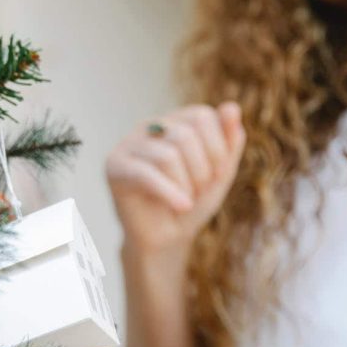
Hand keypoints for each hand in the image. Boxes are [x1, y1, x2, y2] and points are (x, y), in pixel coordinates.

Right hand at [105, 102, 245, 259]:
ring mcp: (129, 144)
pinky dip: (169, 193)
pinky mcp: (114, 166)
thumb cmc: (191, 202)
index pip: (202, 116)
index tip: (215, 175)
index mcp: (176, 121)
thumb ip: (229, 141)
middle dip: (201, 171)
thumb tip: (231, 107)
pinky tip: (182, 207)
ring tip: (184, 201)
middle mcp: (150, 126)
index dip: (217, 149)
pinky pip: (146, 174)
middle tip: (196, 192)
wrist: (166, 240)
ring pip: (167, 156)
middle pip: (184, 135)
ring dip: (185, 186)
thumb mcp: (220, 173)